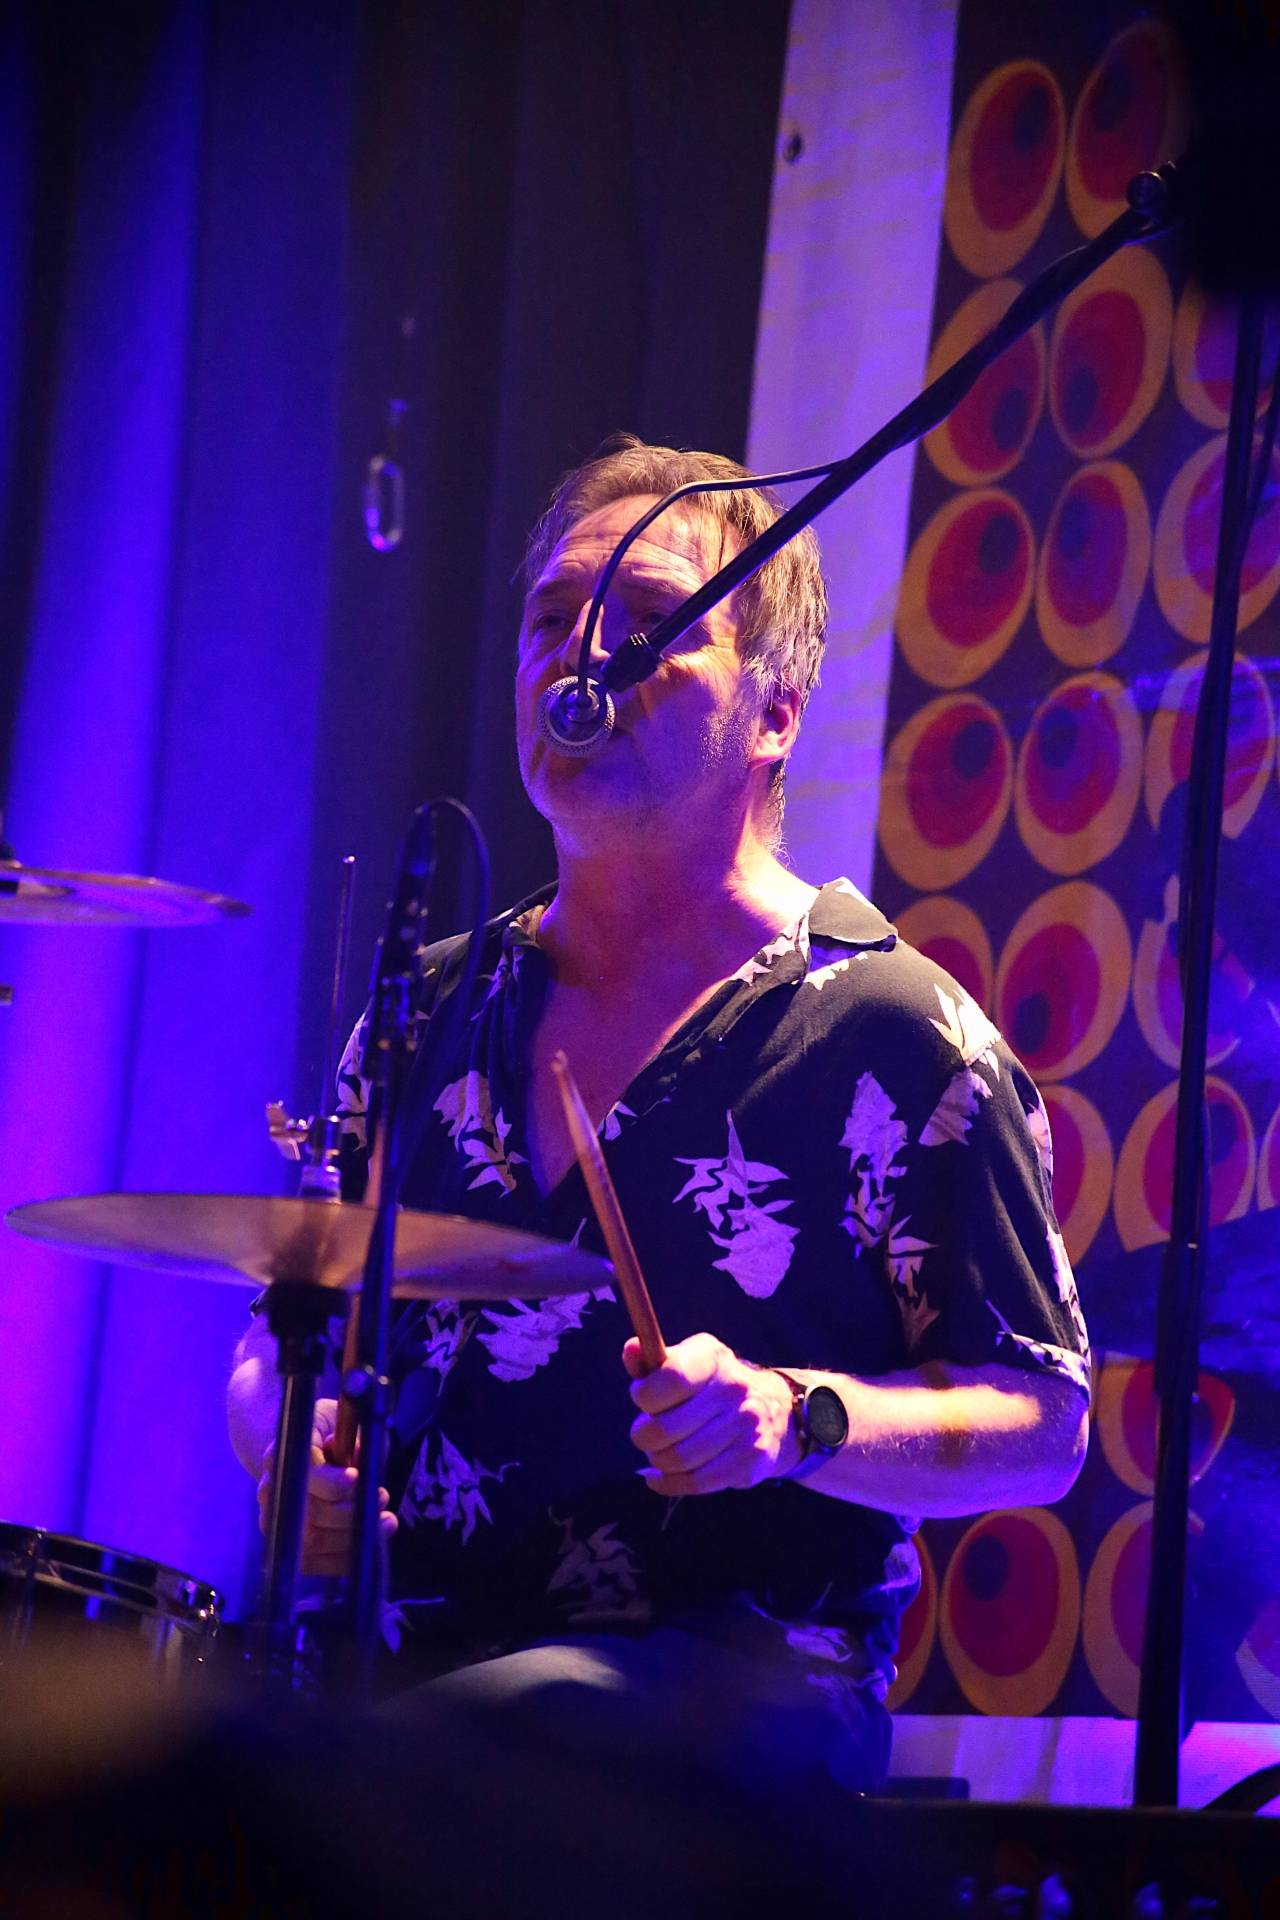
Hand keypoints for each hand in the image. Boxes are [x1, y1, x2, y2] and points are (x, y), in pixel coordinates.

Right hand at [256, 1397, 397, 1577]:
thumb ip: (349, 1433)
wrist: (293, 1451)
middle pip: (311, 1513)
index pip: (304, 1474)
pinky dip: (343, 1559)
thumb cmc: (323, 1432)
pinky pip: (312, 1563)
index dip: (331, 1482)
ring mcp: (274, 1520)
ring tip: (386, 1522)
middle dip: (352, 1512)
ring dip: (354, 1538)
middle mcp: (271, 1489)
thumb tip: (358, 1454)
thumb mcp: (336, 1418)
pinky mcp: (284, 1543)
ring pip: (312, 1542)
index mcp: (284, 1452)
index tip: (357, 1478)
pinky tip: (368, 1546)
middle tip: (383, 1499)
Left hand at [623, 1333, 799, 1494]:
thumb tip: (631, 1350)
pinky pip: (694, 1482)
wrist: (775, 1412)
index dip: (644, 1395)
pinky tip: (659, 1477)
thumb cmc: (712, 1387)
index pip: (671, 1379)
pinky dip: (668, 1483)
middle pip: (665, 1428)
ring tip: (659, 1451)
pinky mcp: (749, 1462)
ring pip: (677, 1459)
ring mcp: (745, 1427)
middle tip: (646, 1432)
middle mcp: (734, 1390)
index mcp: (713, 1359)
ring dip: (657, 1460)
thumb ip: (653, 1361)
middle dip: (644, 1435)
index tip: (642, 1398)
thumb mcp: (687, 1364)